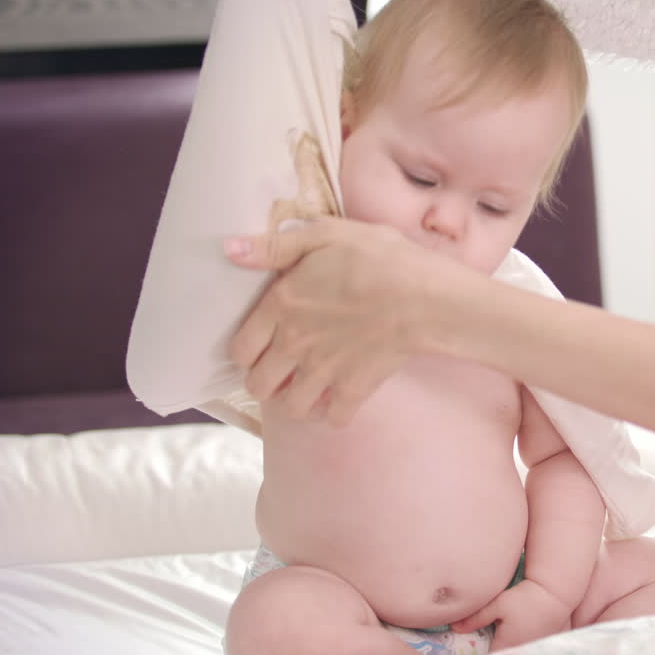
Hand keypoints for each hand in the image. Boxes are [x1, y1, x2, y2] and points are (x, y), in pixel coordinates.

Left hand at [224, 216, 429, 424]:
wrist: (424, 297)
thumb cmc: (379, 259)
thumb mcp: (326, 235)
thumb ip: (275, 246)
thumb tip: (229, 249)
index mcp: (281, 306)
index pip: (241, 348)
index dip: (247, 351)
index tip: (260, 347)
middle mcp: (294, 345)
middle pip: (259, 385)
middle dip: (266, 381)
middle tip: (282, 371)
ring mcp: (323, 372)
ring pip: (290, 408)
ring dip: (295, 401)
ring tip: (306, 388)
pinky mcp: (354, 389)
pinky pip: (332, 419)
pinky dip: (333, 414)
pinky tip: (338, 398)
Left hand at [452, 579, 572, 651]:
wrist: (555, 593)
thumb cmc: (525, 598)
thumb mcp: (497, 605)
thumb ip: (475, 618)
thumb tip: (454, 628)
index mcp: (507, 646)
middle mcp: (521, 652)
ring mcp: (534, 650)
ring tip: (496, 654)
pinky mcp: (543, 644)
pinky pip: (527, 653)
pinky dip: (521, 651)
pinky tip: (517, 642)